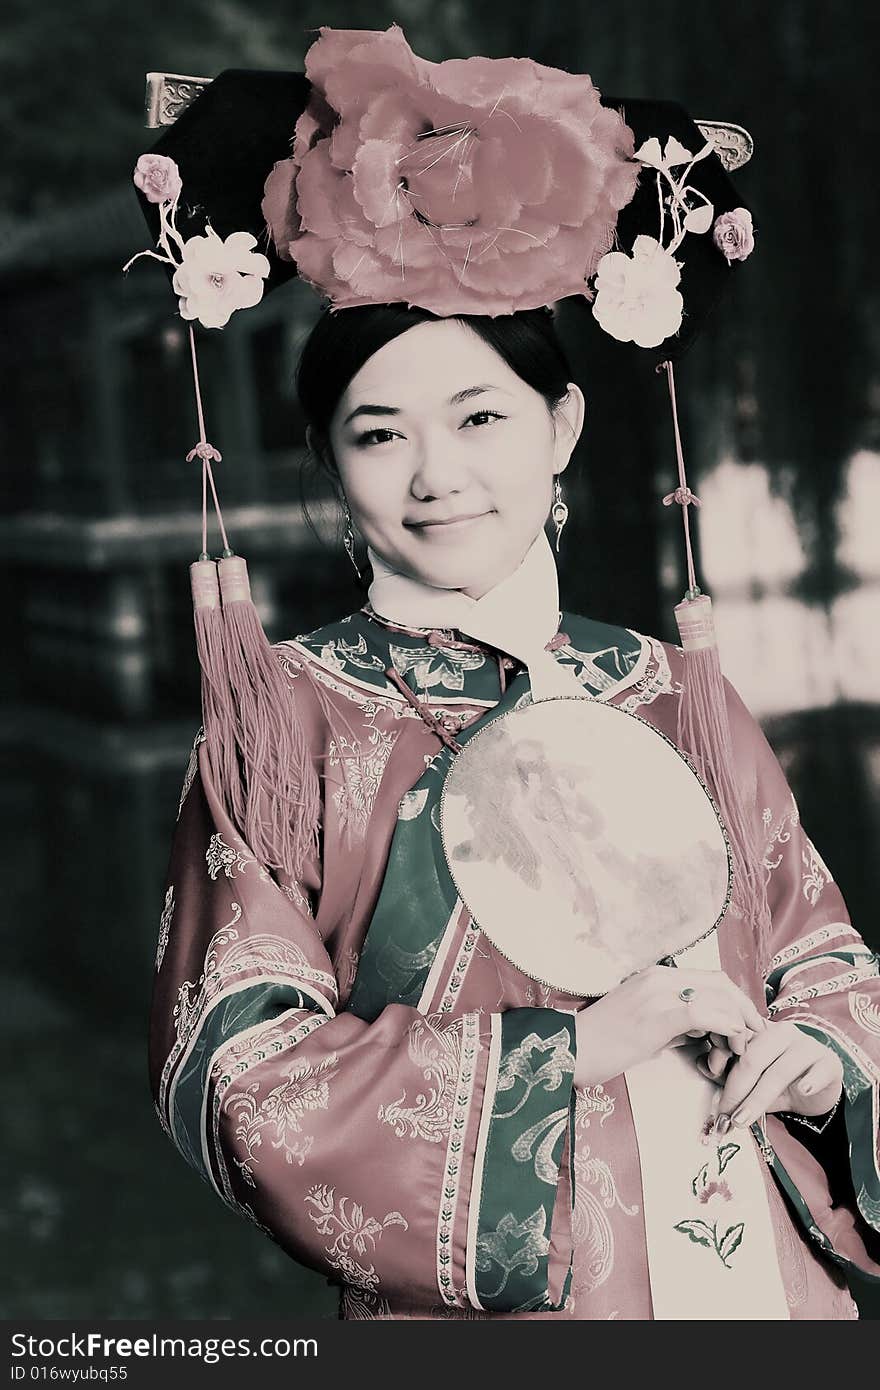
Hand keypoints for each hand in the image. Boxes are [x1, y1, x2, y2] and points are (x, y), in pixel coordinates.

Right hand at [574, 964, 765, 1088]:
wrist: (573, 1050)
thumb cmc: (604, 1043)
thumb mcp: (645, 1025)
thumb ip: (676, 1023)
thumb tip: (705, 1032)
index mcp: (656, 976)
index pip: (710, 978)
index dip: (735, 1000)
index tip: (746, 1023)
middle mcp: (660, 978)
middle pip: (720, 982)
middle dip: (744, 1008)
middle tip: (755, 1034)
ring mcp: (658, 994)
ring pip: (717, 997)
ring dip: (738, 1022)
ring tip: (741, 1047)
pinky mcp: (658, 1016)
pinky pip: (704, 1013)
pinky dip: (726, 1025)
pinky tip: (733, 1040)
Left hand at [713, 1020, 843, 1128]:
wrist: (818, 1087)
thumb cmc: (779, 1080)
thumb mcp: (752, 1078)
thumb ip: (729, 1072)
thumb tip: (703, 1068)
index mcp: (759, 1029)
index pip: (735, 1041)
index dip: (719, 1059)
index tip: (711, 1085)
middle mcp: (782, 1033)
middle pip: (753, 1059)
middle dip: (736, 1090)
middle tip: (725, 1115)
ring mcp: (807, 1046)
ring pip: (779, 1071)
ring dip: (758, 1099)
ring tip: (743, 1120)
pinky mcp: (829, 1063)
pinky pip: (818, 1071)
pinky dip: (810, 1081)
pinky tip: (802, 1090)